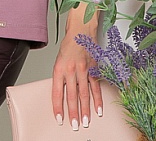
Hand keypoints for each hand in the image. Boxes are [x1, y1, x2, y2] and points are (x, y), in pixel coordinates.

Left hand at [52, 4, 102, 129]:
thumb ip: (61, 77)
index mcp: (59, 69)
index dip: (57, 107)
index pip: (56, 92)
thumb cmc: (69, 45)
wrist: (80, 30)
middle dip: (73, 113)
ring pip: (84, 94)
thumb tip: (62, 95)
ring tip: (85, 122)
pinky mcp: (94, 69)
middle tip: (74, 125)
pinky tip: (98, 110)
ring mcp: (83, 70)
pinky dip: (97, 100)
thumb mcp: (59, 61)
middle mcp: (70, 70)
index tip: (59, 119)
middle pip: (71, 96)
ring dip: (85, 110)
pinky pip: (96, 87)